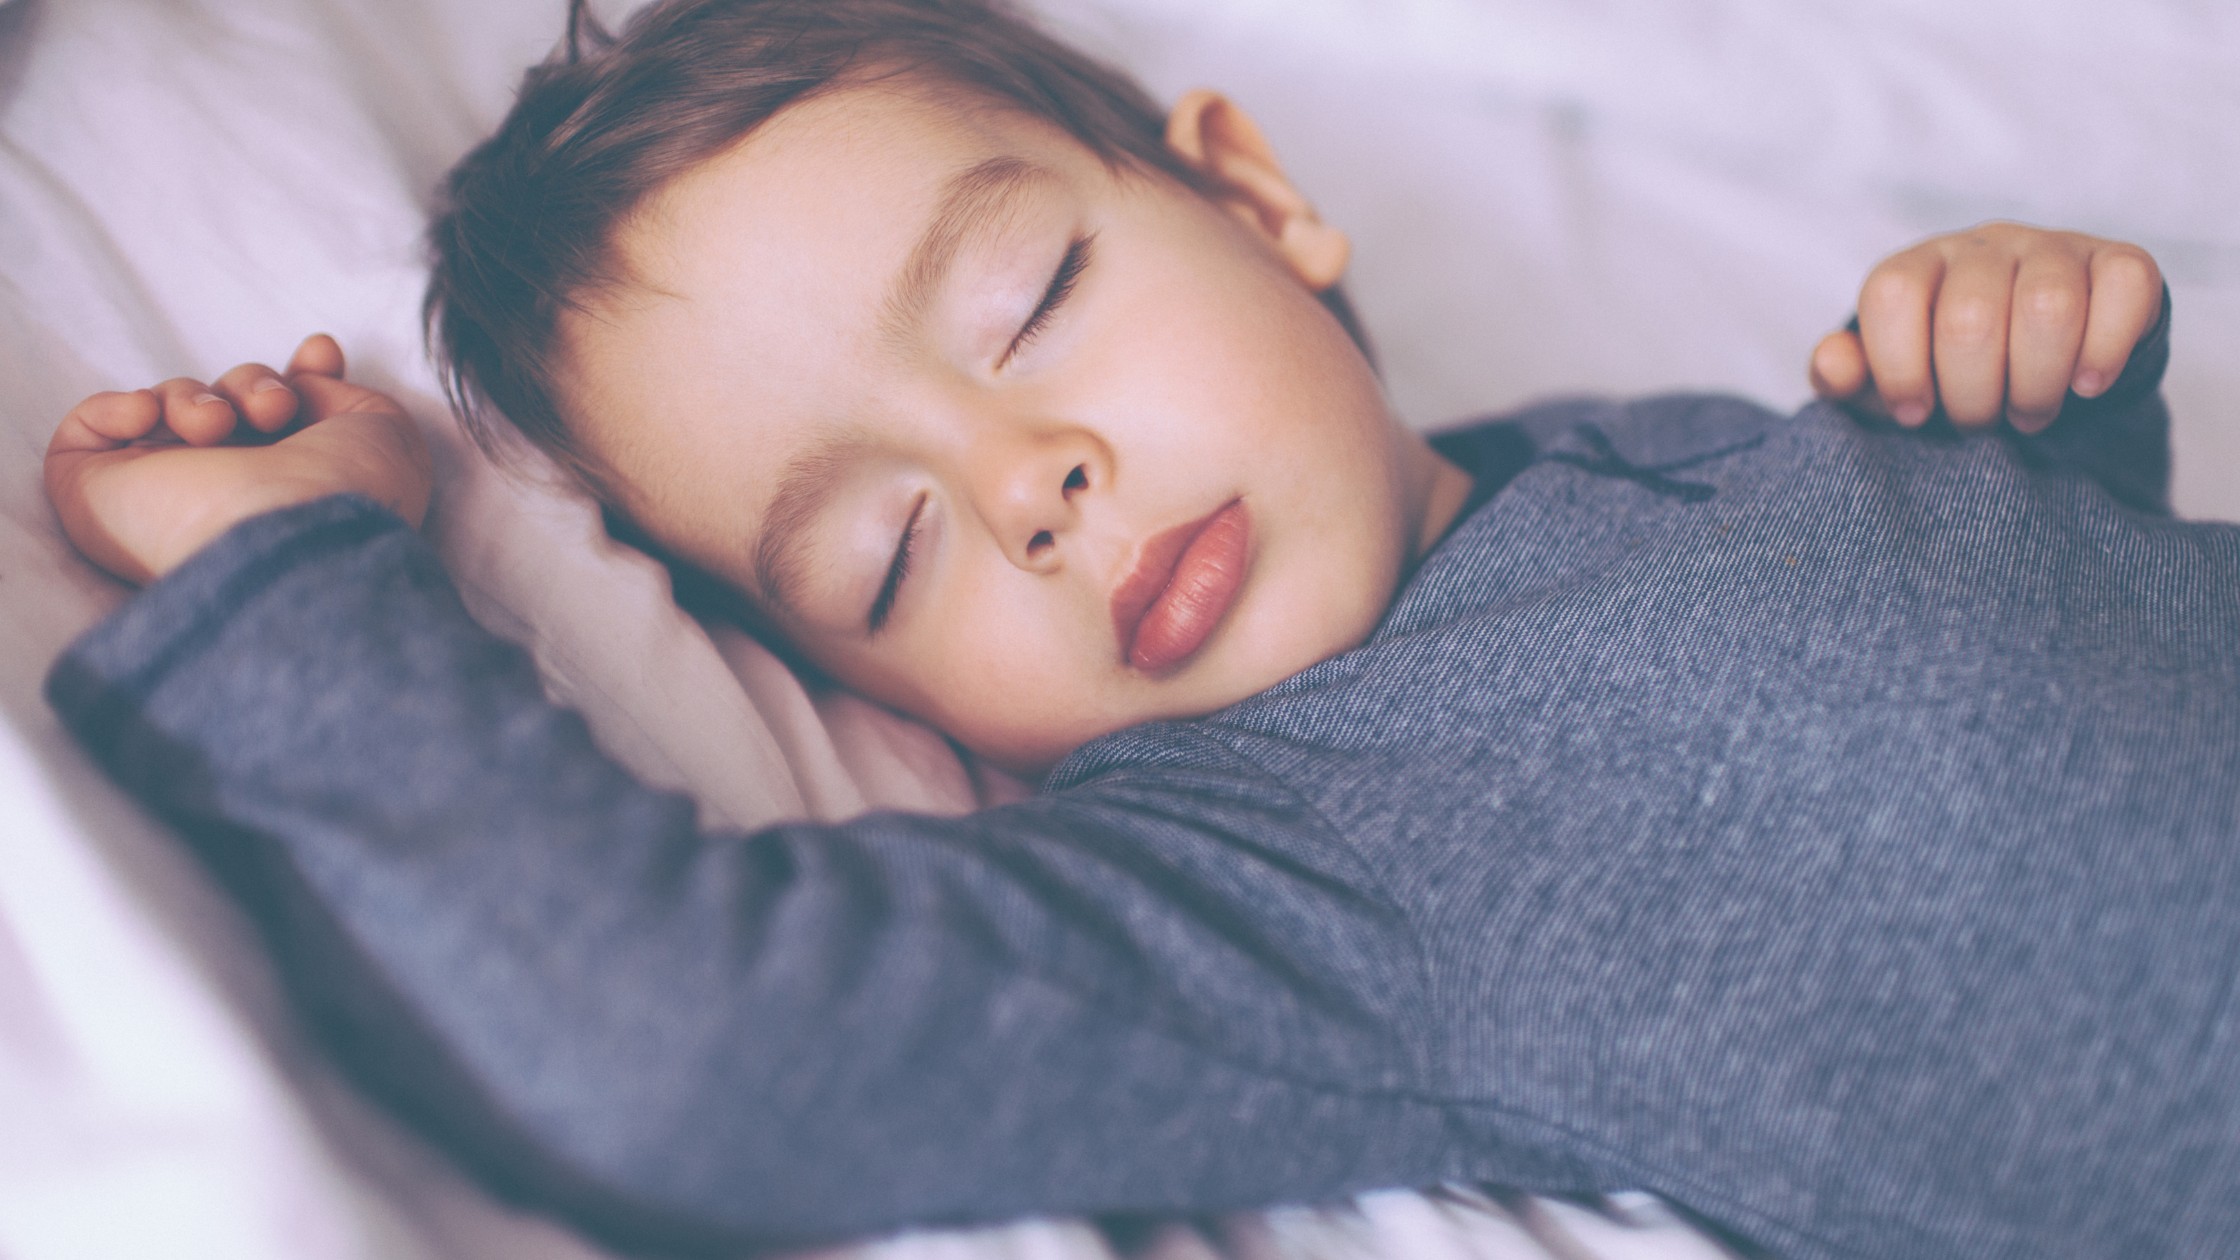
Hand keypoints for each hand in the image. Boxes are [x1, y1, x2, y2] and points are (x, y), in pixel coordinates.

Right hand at [45, 334, 432, 584]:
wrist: (285, 537)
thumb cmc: (348, 493)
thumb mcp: (386, 433)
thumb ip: (347, 393)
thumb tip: (302, 379)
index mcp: (292, 486)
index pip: (282, 419)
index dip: (299, 376)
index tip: (321, 353)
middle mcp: (228, 492)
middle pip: (228, 398)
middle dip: (255, 384)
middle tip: (275, 411)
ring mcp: (161, 496)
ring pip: (169, 402)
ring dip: (199, 399)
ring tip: (221, 428)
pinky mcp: (94, 497)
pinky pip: (87, 427)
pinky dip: (115, 407)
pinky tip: (149, 418)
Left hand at [1809, 223, 2163, 433]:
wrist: (2037, 360)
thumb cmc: (1947, 375)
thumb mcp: (1888, 385)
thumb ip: (1846, 379)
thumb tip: (1833, 364)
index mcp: (1917, 267)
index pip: (1892, 293)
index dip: (1900, 368)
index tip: (1914, 414)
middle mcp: (1983, 246)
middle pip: (1970, 316)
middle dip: (1972, 395)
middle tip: (1978, 423)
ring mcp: (2054, 246)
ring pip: (2049, 306)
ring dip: (2036, 383)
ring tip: (2027, 413)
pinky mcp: (2118, 261)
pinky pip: (2123, 288)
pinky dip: (2105, 350)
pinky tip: (2086, 385)